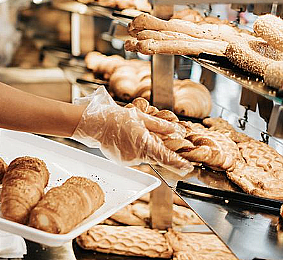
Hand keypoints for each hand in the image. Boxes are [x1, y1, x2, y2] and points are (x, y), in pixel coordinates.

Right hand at [71, 87, 192, 175]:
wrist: (93, 124)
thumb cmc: (114, 118)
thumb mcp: (140, 116)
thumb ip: (159, 125)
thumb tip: (175, 129)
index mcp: (145, 144)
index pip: (167, 158)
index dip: (179, 164)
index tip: (189, 167)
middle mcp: (138, 156)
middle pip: (156, 156)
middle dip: (159, 149)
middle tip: (151, 136)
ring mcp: (129, 160)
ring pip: (145, 155)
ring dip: (145, 147)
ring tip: (132, 132)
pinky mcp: (122, 161)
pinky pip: (135, 156)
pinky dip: (135, 148)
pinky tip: (126, 137)